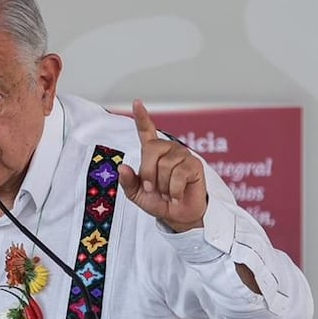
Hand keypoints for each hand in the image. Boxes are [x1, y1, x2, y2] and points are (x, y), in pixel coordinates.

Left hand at [117, 99, 206, 231]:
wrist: (177, 216)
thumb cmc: (158, 202)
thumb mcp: (136, 194)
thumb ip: (128, 181)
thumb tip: (122, 167)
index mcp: (152, 153)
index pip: (146, 131)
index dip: (141, 117)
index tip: (137, 102)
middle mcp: (168, 150)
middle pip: (150, 150)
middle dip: (147, 173)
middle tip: (152, 188)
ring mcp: (182, 155)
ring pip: (164, 165)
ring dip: (162, 185)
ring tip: (167, 192)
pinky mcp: (195, 165)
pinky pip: (178, 175)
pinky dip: (173, 190)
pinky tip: (176, 195)